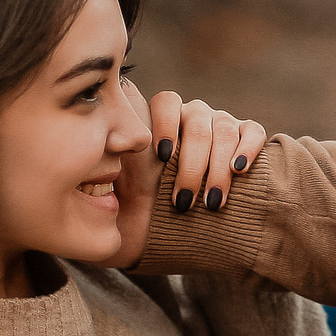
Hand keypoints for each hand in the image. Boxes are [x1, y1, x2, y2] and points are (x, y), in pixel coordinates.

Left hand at [107, 93, 267, 266]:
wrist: (178, 232)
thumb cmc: (141, 216)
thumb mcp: (114, 198)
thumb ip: (99, 176)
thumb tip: (83, 163)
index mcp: (159, 121)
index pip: (164, 102)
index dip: (163, 124)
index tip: (161, 156)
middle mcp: (190, 116)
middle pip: (196, 120)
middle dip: (191, 164)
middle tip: (183, 202)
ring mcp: (219, 124)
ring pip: (223, 128)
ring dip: (218, 168)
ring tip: (211, 203)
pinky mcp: (245, 138)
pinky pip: (251, 131)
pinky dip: (247, 149)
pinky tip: (239, 172)